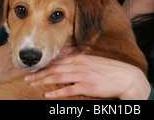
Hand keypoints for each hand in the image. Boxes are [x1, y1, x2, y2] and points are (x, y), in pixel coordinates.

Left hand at [24, 54, 150, 99]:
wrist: (126, 77)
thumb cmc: (111, 70)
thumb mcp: (95, 62)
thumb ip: (82, 61)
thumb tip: (72, 60)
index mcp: (81, 58)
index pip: (58, 61)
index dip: (45, 65)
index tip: (34, 69)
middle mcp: (79, 64)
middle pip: (54, 68)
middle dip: (39, 73)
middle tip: (27, 78)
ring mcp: (83, 75)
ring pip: (57, 77)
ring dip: (42, 81)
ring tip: (31, 84)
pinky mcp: (87, 86)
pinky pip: (68, 90)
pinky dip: (56, 92)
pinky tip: (47, 94)